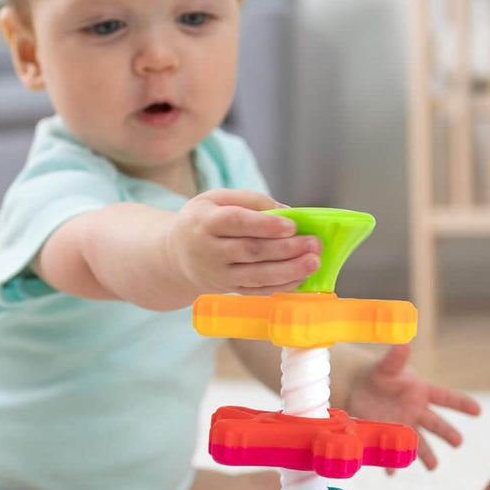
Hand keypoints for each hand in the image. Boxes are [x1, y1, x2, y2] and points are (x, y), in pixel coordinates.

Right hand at [166, 189, 321, 294]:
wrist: (175, 254)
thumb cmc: (203, 220)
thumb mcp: (217, 198)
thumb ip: (251, 200)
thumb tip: (288, 212)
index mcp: (205, 222)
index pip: (236, 223)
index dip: (264, 225)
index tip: (291, 225)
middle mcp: (210, 251)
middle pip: (251, 251)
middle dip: (286, 249)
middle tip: (314, 243)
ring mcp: (219, 274)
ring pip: (256, 275)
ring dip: (289, 271)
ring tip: (313, 262)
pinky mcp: (229, 289)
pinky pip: (257, 290)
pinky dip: (281, 286)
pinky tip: (301, 277)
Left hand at [347, 343, 480, 470]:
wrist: (360, 388)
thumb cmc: (379, 374)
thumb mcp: (386, 366)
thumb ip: (395, 358)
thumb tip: (405, 343)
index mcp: (422, 391)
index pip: (445, 397)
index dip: (461, 403)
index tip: (477, 410)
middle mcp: (417, 411)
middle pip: (436, 423)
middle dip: (447, 433)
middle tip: (458, 442)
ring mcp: (405, 425)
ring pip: (419, 442)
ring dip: (426, 455)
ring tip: (433, 467)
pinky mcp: (390, 435)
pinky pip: (393, 450)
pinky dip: (392, 461)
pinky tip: (392, 471)